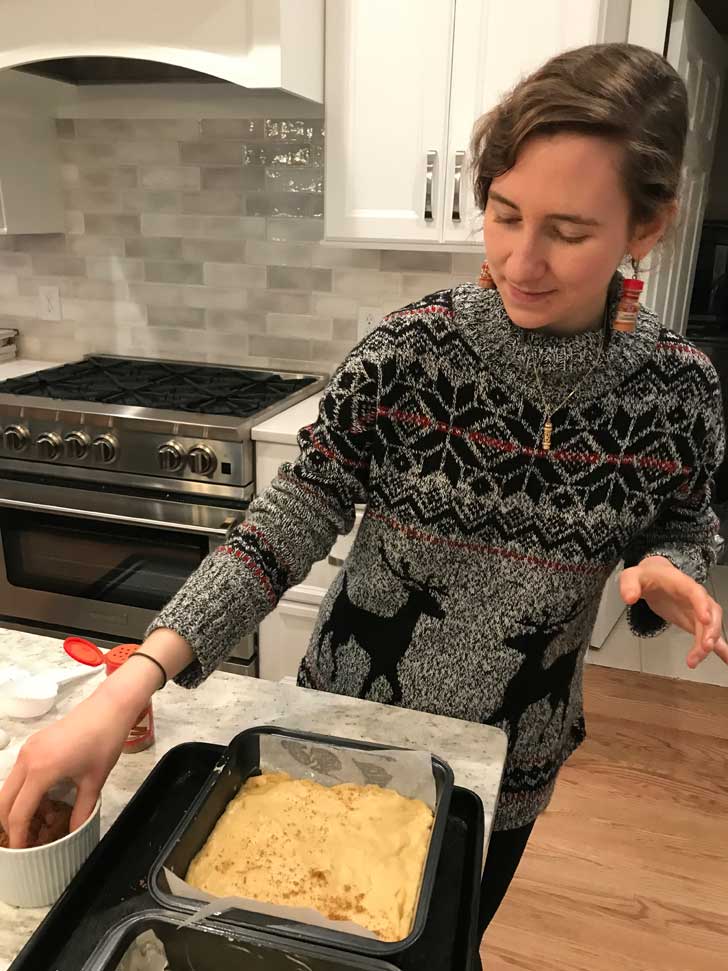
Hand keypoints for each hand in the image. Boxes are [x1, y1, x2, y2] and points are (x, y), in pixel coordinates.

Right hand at [0, 627, 192, 847]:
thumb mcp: (95, 781)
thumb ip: (82, 811)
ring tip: (35, 823)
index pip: (18, 813)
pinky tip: (39, 801)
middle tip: (26, 841)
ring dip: (15, 807)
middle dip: (10, 825)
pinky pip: (17, 774)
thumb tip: (73, 834)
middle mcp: (26, 759)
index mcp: (40, 771)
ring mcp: (27, 749)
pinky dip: (21, 791)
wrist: (110, 706)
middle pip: (4, 802)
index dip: (19, 836)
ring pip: (8, 787)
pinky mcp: (33, 743)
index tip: (24, 852)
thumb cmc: (104, 741)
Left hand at [620, 555, 727, 667]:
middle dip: (709, 631)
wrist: (655, 577)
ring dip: (708, 644)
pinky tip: (727, 661)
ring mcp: (699, 611)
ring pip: (711, 628)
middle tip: (703, 647)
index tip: (704, 619)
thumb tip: (629, 597)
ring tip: (695, 659)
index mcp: (682, 583)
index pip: (696, 593)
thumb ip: (629, 584)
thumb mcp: (632, 576)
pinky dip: (721, 649)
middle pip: (710, 614)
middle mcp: (696, 598)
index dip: (702, 605)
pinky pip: (712, 636)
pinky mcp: (697, 623)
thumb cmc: (647, 576)